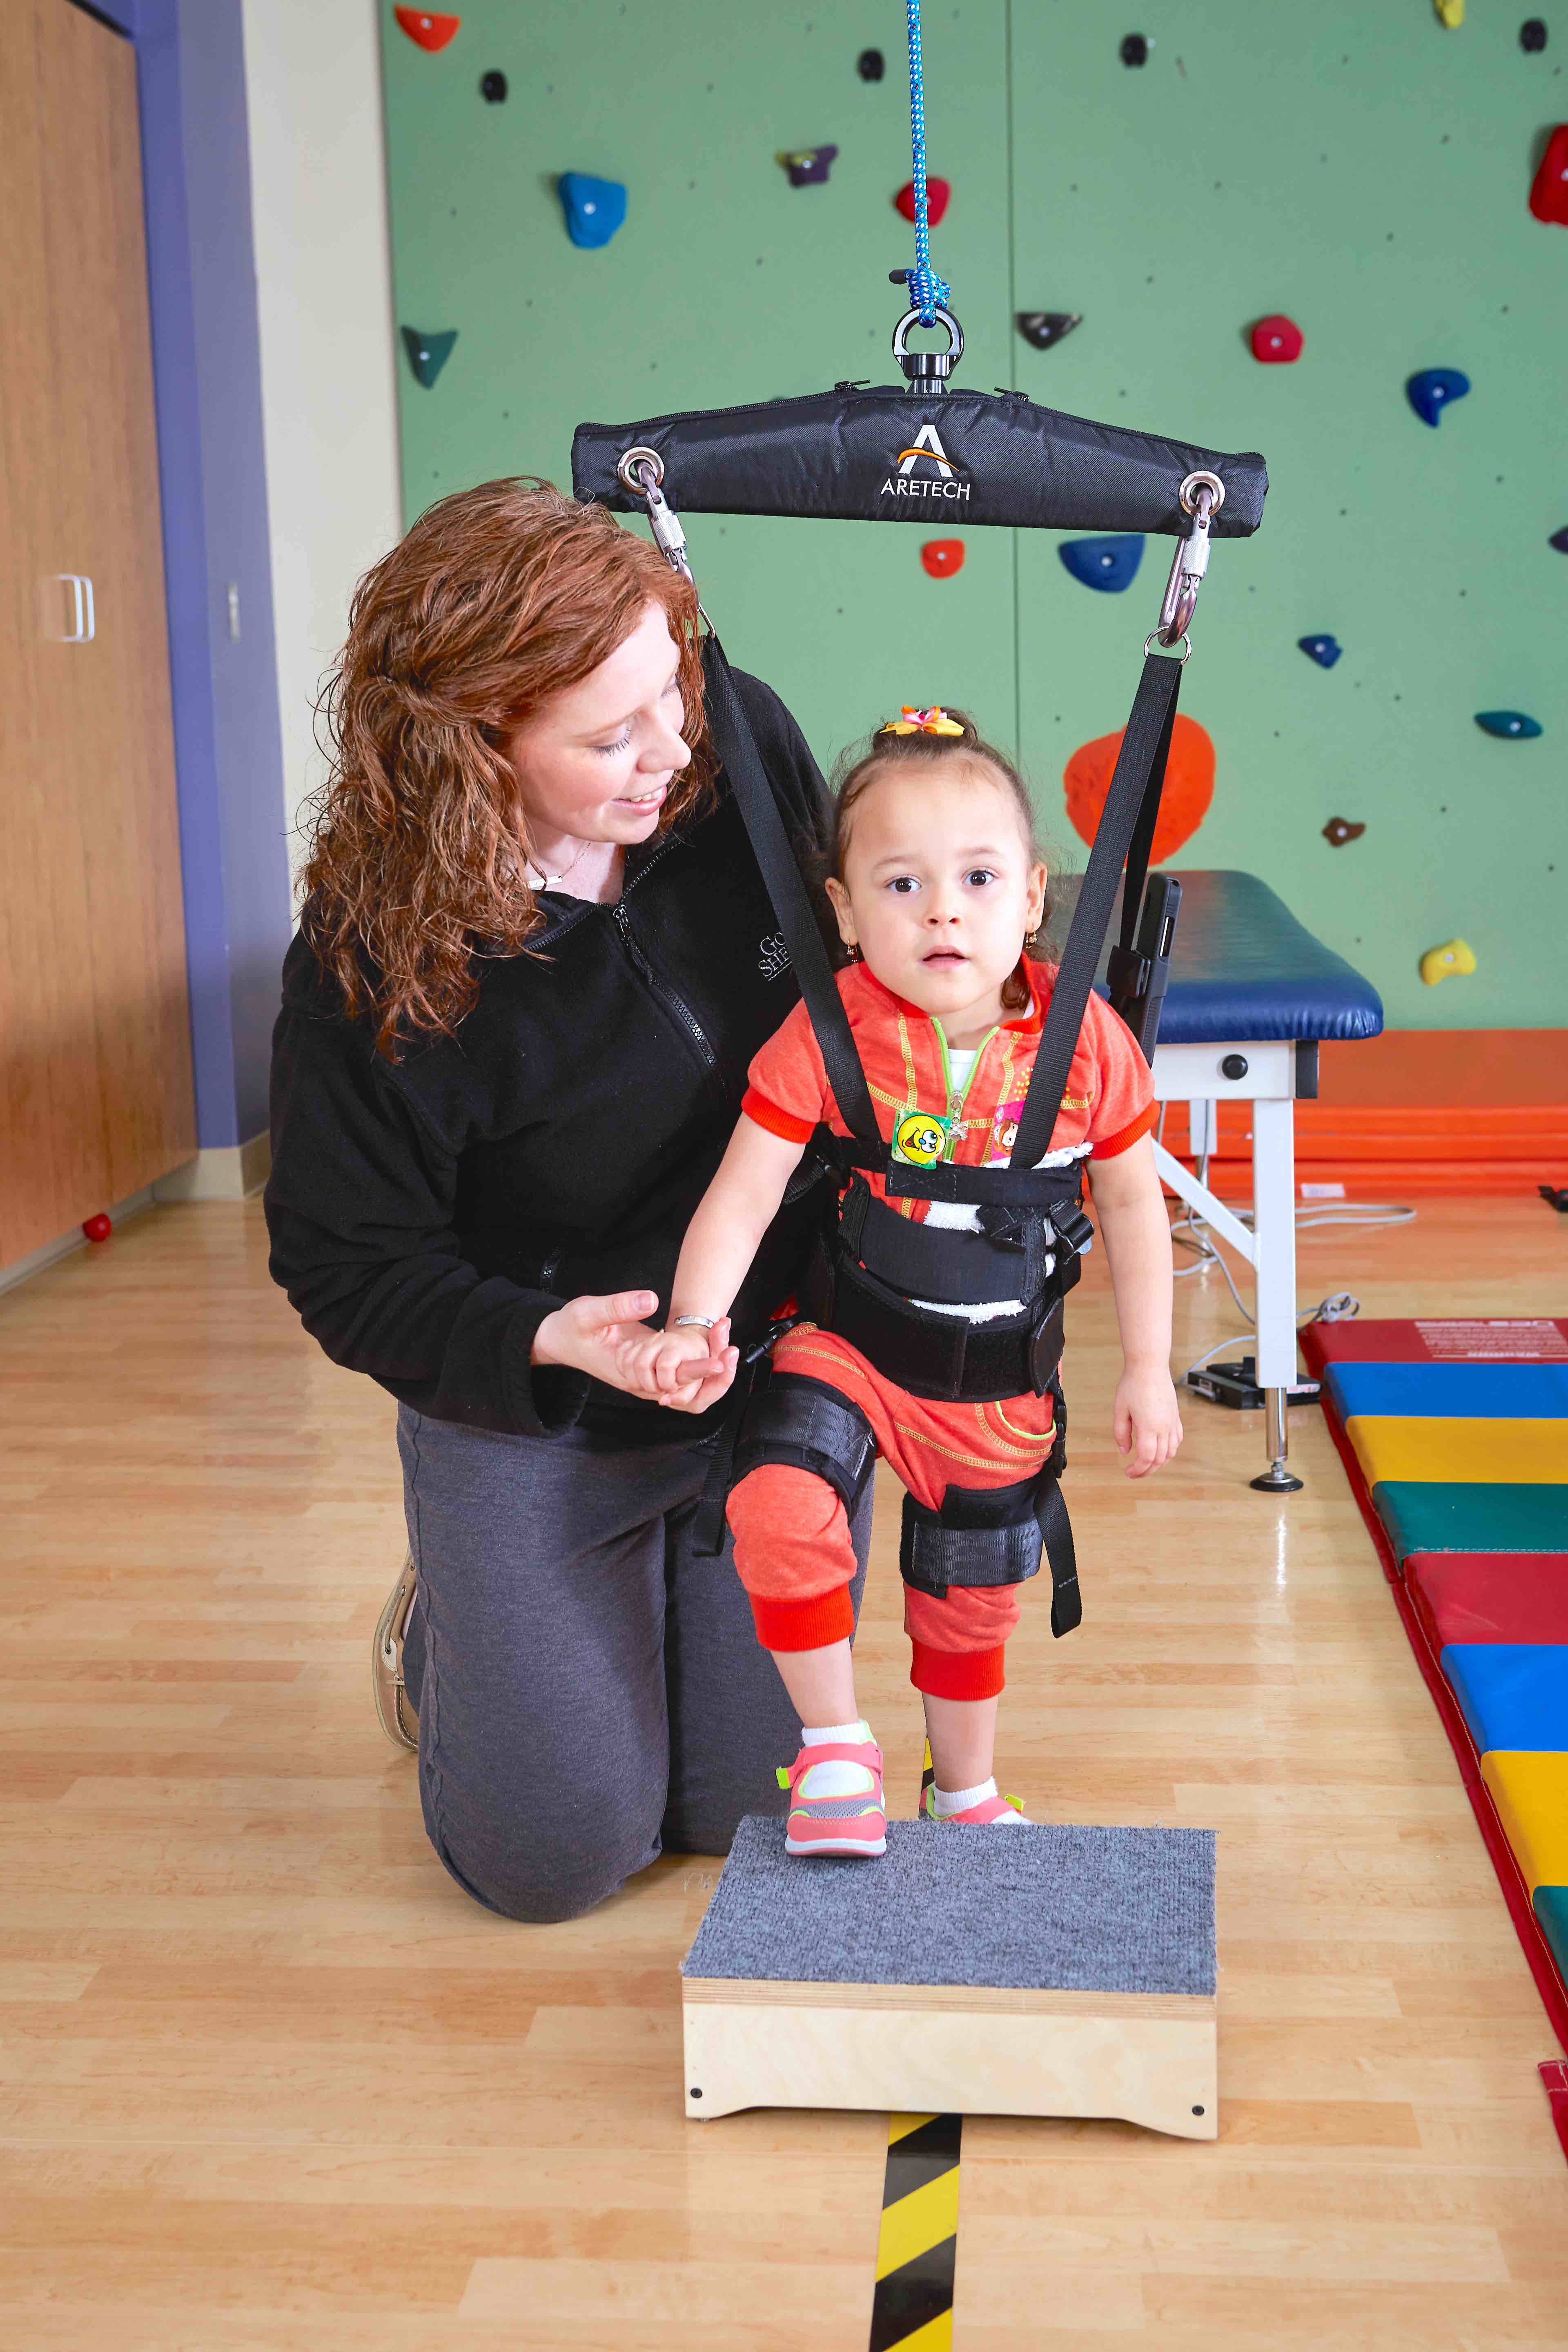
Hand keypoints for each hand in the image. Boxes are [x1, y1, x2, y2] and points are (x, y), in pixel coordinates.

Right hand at [531, 1292, 736, 1407]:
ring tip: (726, 1334)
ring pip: (688, 1384)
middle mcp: (641, 1382)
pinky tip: (712, 1337)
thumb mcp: (588, 1311)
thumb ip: (618, 1306)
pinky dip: (699, 1359)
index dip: (700, 1370)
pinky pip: (681, 1373)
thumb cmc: (571, 1328)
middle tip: (733, 1346)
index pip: (673, 1379)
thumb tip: (651, 1300)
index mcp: (629, 1372)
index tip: (721, 1358)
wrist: (557, 1340)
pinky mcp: (650, 1368)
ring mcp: (647, 1377)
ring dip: (710, 1364)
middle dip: (715, 1372)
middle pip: (689, 1391)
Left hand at [1113, 1365, 1183, 1477]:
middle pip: (1159, 1459)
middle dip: (1147, 1470)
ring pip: (1171, 1452)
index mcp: (1149, 1427)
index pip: (1146, 1458)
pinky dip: (1169, 1450)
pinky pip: (1177, 1440)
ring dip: (1159, 1463)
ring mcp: (1172, 1422)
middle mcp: (1164, 1427)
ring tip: (1146, 1464)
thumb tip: (1124, 1451)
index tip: (1128, 1472)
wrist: (1150, 1366)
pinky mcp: (1176, 1417)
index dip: (1138, 1470)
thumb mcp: (1120, 1410)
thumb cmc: (1133, 1385)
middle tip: (1134, 1473)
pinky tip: (1160, 1450)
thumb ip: (1121, 1433)